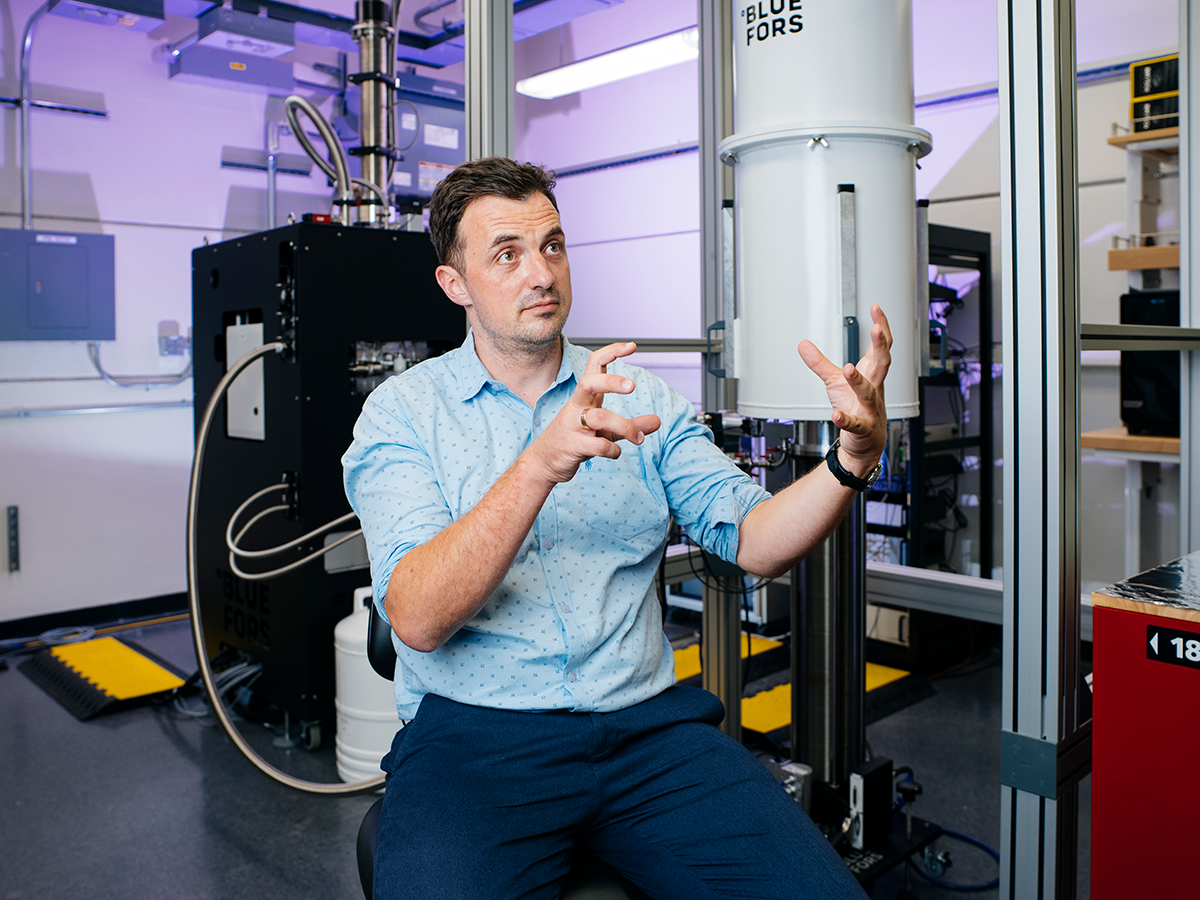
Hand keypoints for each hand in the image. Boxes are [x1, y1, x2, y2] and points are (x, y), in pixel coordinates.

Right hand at [527, 341, 661, 484]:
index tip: (632, 346)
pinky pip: (596, 445)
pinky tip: (615, 453)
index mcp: (585, 396)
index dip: (612, 351)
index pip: (594, 364)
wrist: (544, 462)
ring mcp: (572, 425)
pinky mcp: (571, 445)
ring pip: (599, 417)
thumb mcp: (606, 431)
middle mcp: (577, 406)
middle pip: (589, 382)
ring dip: (625, 427)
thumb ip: (630, 425)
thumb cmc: (576, 440)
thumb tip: (658, 421)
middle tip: (632, 386)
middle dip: (611, 382)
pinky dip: (612, 450)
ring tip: (638, 438)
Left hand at [797, 305, 892, 474]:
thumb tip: (802, 345)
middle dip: (881, 346)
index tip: (876, 309)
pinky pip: (855, 424)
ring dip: (859, 381)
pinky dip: (845, 419)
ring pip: (869, 393)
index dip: (881, 328)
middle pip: (882, 364)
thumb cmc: (855, 408)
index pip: (881, 347)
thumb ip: (819, 363)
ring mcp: (870, 409)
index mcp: (871, 375)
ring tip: (847, 369)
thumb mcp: (834, 382)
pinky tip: (836, 414)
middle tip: (877, 330)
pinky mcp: (862, 428)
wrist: (865, 443)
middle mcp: (874, 389)